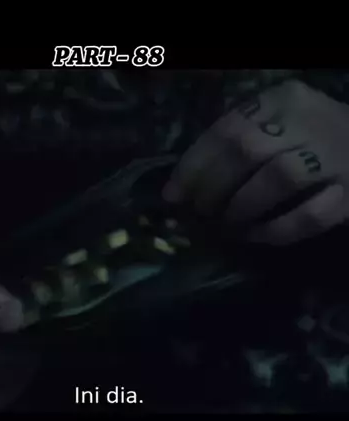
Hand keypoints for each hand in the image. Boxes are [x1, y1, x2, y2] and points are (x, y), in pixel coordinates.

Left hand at [163, 80, 348, 244]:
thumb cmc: (307, 137)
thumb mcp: (273, 125)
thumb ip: (232, 146)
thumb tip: (179, 188)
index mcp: (281, 99)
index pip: (226, 129)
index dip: (193, 165)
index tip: (172, 195)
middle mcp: (308, 120)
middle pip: (248, 151)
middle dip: (213, 187)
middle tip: (200, 212)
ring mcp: (335, 156)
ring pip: (279, 178)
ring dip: (242, 207)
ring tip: (226, 225)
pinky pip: (311, 216)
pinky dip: (277, 231)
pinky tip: (255, 236)